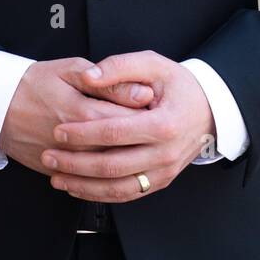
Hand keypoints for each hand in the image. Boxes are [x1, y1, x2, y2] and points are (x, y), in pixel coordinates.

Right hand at [0, 57, 155, 176]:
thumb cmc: (32, 83)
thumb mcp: (69, 69)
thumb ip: (109, 80)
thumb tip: (142, 93)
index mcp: (82, 111)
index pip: (128, 120)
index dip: (147, 116)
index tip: (157, 108)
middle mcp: (76, 142)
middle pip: (121, 148)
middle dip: (141, 140)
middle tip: (152, 129)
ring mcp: (65, 160)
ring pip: (107, 170)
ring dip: (127, 162)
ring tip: (137, 148)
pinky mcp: (56, 171)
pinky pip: (88, 183)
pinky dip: (106, 179)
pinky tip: (116, 168)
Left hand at [42, 50, 215, 202]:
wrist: (209, 109)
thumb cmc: (179, 86)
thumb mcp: (154, 64)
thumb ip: (120, 66)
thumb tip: (90, 76)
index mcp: (163, 124)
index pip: (115, 133)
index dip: (83, 134)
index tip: (59, 131)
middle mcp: (165, 153)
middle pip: (112, 165)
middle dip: (75, 163)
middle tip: (50, 156)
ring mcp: (163, 171)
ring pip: (117, 187)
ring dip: (83, 185)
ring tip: (56, 177)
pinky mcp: (160, 181)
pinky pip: (127, 194)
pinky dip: (99, 195)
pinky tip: (78, 188)